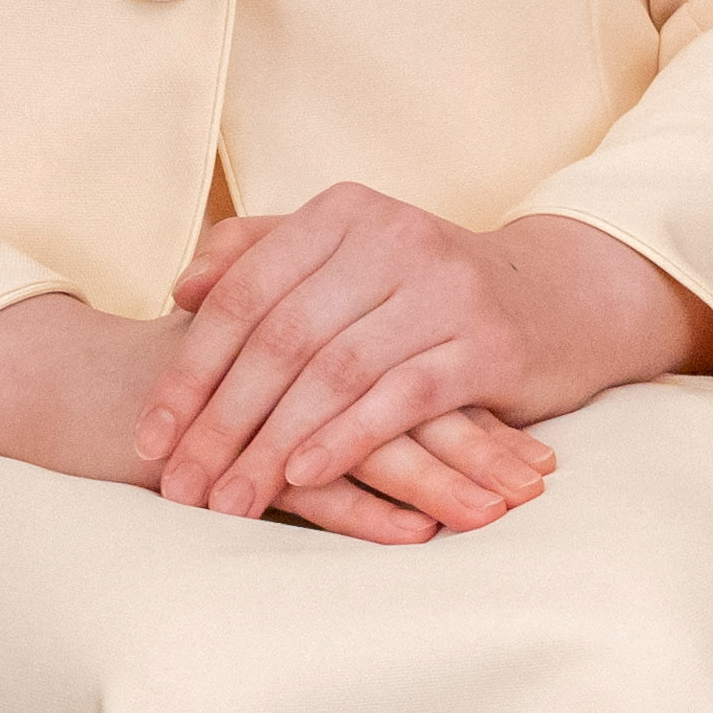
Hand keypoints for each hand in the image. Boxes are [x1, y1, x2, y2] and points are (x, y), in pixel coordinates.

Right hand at [0, 288, 538, 542]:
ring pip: (363, 435)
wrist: (54, 384)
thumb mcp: (243, 372)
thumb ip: (311, 374)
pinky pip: (302, 477)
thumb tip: (403, 406)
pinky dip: (362, 505)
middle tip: (538, 483)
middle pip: (402, 395)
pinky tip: (413, 533)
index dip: (473, 405)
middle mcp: (285, 355)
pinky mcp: (217, 441)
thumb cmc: (151, 387)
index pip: (406, 364)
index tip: (534, 446)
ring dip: (437, 476)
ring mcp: (250, 398)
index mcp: (301, 329)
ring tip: (497, 512)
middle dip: (476, 442)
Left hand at [150, 190, 712, 523]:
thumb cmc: (428, 288)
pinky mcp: (486, 343)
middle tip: (179, 485)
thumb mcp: (349, 254)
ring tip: (229, 500)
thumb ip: (263, 255)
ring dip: (272, 445)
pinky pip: (399, 397)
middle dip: (221, 422)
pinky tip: (302, 477)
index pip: (243, 295)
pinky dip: (345, 438)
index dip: (190, 369)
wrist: (562, 296)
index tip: (150, 435)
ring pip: (332, 373)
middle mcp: (389, 238)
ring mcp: (441, 289)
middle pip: (280, 339)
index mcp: (340, 212)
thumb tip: (183, 287)